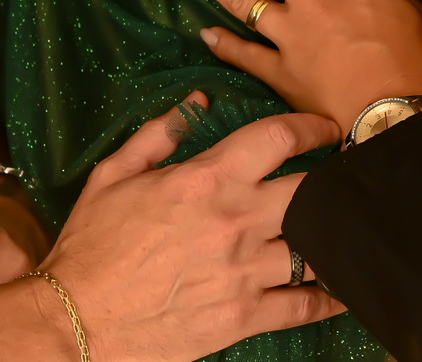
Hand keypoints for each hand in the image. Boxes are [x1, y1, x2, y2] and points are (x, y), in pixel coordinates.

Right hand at [43, 97, 344, 359]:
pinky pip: (303, 305)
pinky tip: (340, 288)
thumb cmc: (91, 246)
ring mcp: (244, 272)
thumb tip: (196, 102)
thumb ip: (158, 134)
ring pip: (314, 248)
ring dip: (330, 236)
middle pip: (310, 190)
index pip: (279, 138)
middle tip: (345, 174)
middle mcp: (236, 222)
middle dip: (333, 178)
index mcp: (207, 180)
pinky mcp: (244, 316)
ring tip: (343, 227)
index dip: (312, 126)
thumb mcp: (113, 176)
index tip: (327, 128)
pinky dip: (328, 297)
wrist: (76, 320)